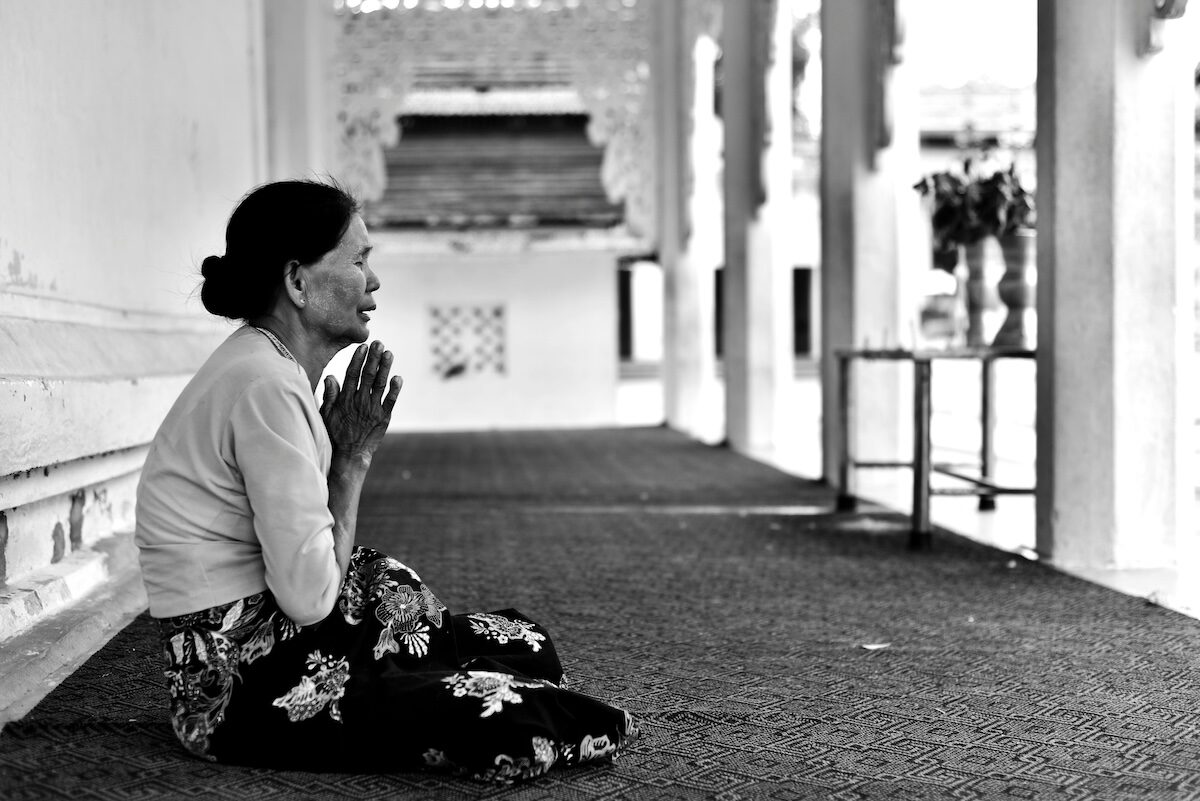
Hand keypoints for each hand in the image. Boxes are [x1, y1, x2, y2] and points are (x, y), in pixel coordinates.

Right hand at [320, 341, 401, 468]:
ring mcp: (373, 409)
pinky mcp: (384, 418)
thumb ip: (330, 395)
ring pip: (380, 385)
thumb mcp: (326, 415)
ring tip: (389, 353)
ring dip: (385, 368)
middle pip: (368, 376)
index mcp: (345, 399)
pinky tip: (398, 377)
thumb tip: (331, 377)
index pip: (352, 375)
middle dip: (373, 358)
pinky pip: (390, 401)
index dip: (358, 360)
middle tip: (379, 343)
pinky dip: (395, 389)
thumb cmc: (336, 433)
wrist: (350, 455)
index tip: (363, 347)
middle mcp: (359, 402)